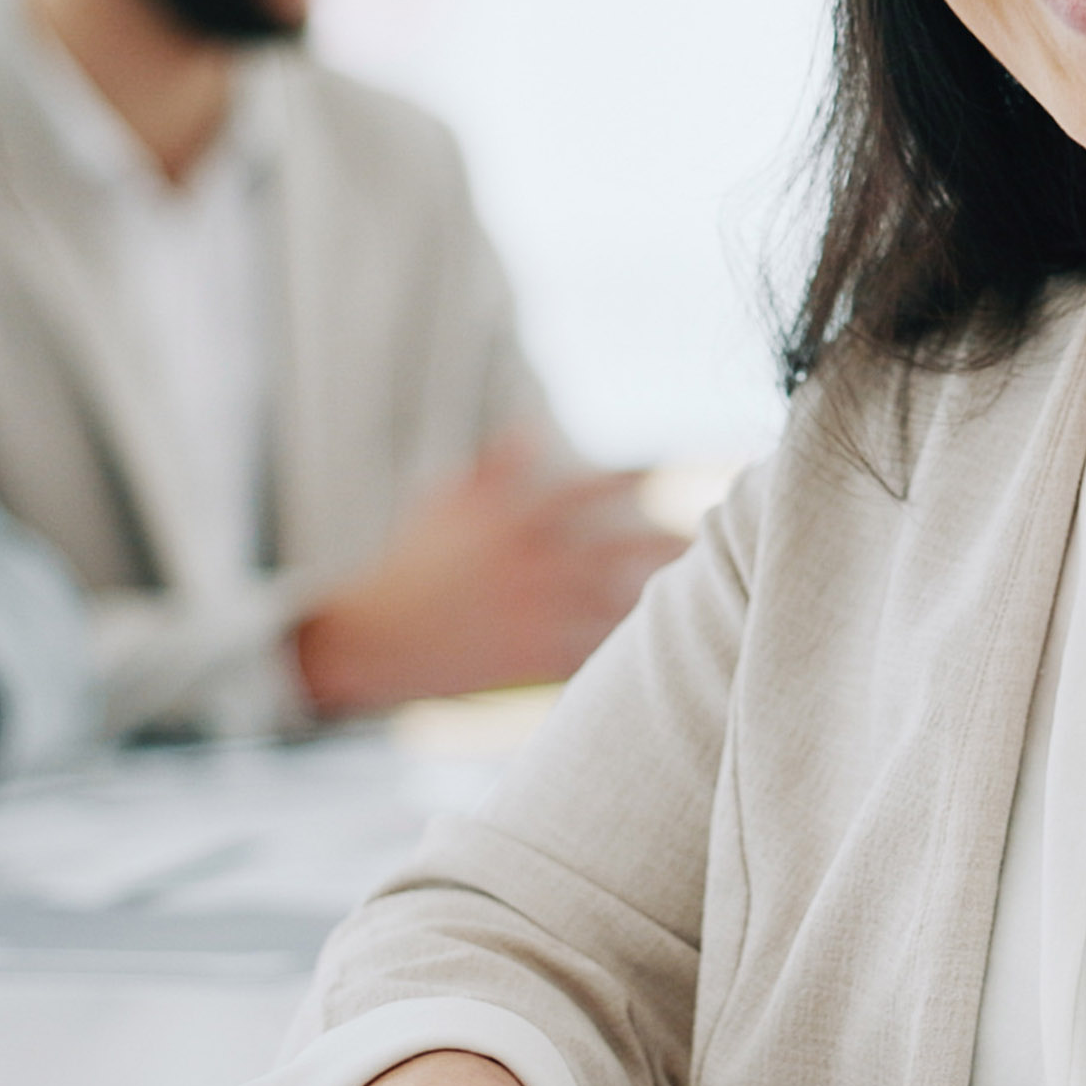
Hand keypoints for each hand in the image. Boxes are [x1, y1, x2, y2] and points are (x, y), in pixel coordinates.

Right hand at [296, 435, 691, 710]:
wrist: (373, 639)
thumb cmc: (408, 566)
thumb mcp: (444, 503)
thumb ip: (495, 467)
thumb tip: (533, 427)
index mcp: (514, 521)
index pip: (589, 490)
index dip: (636, 476)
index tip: (674, 470)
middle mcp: (532, 565)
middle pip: (621, 552)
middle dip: (670, 545)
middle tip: (712, 539)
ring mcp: (534, 615)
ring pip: (617, 606)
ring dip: (663, 599)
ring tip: (706, 597)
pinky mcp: (531, 659)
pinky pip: (594, 654)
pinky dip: (628, 652)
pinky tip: (665, 652)